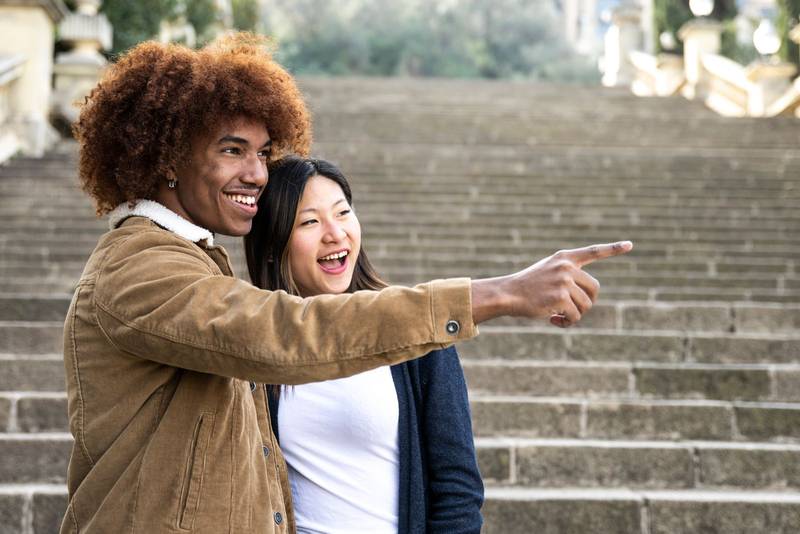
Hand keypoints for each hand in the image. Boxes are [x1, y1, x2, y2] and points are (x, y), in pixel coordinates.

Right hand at [471, 241, 632, 326]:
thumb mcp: (547, 272)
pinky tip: (554, 320)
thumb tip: (588, 299)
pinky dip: (567, 322)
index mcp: (564, 258)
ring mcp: (564, 282)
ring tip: (559, 316)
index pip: (593, 251)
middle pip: (594, 289)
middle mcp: (566, 267)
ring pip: (586, 305)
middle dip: (586, 303)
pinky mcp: (560, 298)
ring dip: (575, 315)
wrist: (508, 293)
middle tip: (572, 310)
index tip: (630, 245)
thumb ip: (568, 276)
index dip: (613, 248)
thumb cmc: (527, 286)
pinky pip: (575, 316)